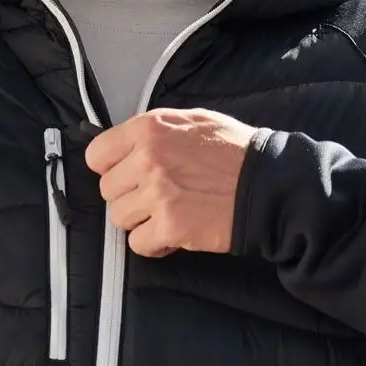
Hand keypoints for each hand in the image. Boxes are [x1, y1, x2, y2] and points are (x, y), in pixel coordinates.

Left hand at [84, 107, 255, 256]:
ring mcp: (158, 194)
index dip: (111, 169)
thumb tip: (127, 146)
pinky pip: (138, 244)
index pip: (98, 155)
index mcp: (150, 129)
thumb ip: (157, 131)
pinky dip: (153, 244)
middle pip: (108, 190)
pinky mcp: (171, 225)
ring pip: (119, 218)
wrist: (268, 183)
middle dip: (129, 196)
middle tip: (156, 197)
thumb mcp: (194, 121)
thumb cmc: (236, 151)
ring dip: (140, 221)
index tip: (126, 175)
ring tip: (165, 215)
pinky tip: (172, 235)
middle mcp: (148, 159)